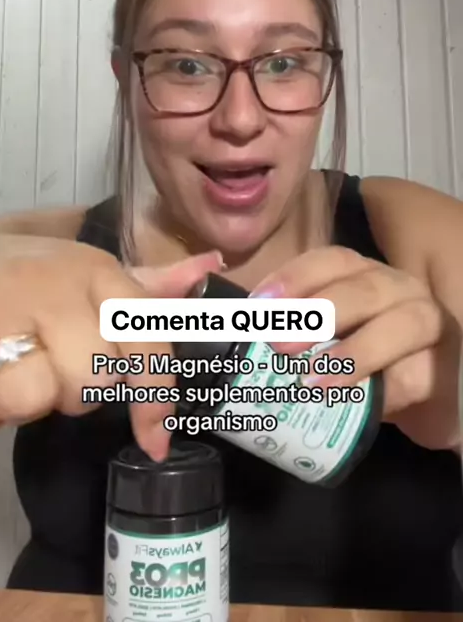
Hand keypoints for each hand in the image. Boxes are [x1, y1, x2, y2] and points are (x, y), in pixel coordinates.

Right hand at [0, 236, 221, 458]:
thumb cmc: (25, 270)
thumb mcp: (84, 268)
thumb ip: (146, 284)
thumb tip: (210, 266)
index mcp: (93, 270)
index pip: (145, 335)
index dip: (155, 395)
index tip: (156, 440)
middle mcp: (53, 289)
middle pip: (93, 379)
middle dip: (76, 391)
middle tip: (52, 366)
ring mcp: (3, 316)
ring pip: (38, 396)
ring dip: (26, 402)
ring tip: (11, 370)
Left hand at [251, 246, 460, 450]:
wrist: (423, 391)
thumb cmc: (362, 358)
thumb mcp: (322, 339)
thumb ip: (285, 330)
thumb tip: (224, 334)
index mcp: (360, 274)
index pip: (329, 261)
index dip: (294, 279)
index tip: (258, 306)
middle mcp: (395, 288)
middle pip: (362, 287)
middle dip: (317, 312)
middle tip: (277, 343)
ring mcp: (425, 323)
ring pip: (400, 324)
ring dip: (354, 350)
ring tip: (313, 378)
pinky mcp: (441, 366)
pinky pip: (417, 374)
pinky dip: (385, 388)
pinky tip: (361, 403)